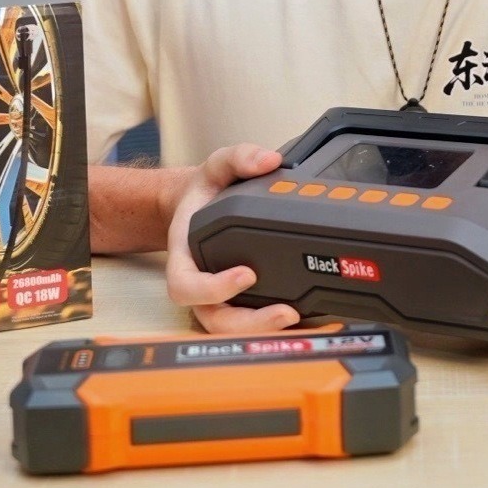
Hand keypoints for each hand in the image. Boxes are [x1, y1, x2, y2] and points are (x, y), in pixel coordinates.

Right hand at [162, 142, 300, 333]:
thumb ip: (239, 158)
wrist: (200, 205)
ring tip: (297, 319)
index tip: (246, 274)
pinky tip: (302, 320)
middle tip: (286, 313)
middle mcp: (199, 284)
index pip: (185, 287)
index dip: (212, 289)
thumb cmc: (205, 191)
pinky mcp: (238, 303)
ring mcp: (217, 298)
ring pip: (232, 329)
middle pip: (213, 320)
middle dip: (248, 323)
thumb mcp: (217, 166)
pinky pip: (249, 323)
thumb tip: (268, 160)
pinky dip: (272, 327)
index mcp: (184, 256)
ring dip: (263, 330)